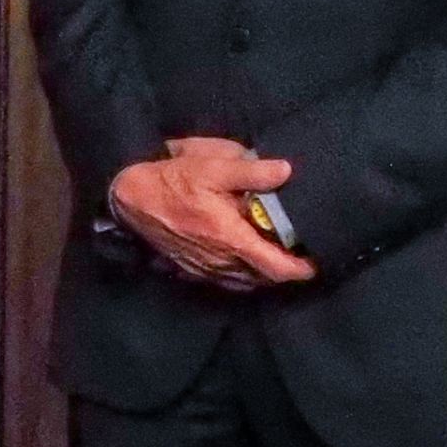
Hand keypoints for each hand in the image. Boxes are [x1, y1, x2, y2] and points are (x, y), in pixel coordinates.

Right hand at [105, 136, 314, 291]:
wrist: (130, 199)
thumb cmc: (172, 180)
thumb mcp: (211, 166)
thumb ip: (251, 171)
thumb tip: (287, 171)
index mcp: (231, 238)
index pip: (275, 267)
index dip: (300, 270)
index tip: (317, 262)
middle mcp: (222, 262)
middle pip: (265, 277)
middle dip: (285, 268)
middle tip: (301, 251)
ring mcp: (207, 269)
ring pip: (247, 280)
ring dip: (264, 271)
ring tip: (277, 252)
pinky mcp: (194, 270)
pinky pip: (229, 279)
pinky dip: (245, 272)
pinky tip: (246, 255)